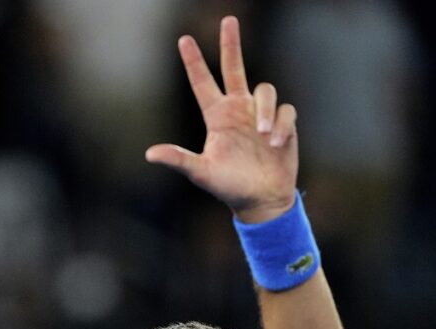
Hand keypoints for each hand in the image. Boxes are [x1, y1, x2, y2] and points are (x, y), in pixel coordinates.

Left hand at [146, 16, 298, 223]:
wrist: (261, 200)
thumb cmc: (229, 187)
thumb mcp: (201, 173)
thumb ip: (179, 160)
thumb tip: (149, 154)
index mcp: (217, 117)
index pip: (202, 83)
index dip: (194, 62)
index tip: (183, 40)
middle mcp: (238, 110)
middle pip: (234, 68)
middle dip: (231, 44)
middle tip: (228, 20)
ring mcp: (261, 115)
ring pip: (265, 90)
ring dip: (264, 110)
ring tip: (263, 136)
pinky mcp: (283, 124)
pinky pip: (285, 110)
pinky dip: (280, 124)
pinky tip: (275, 144)